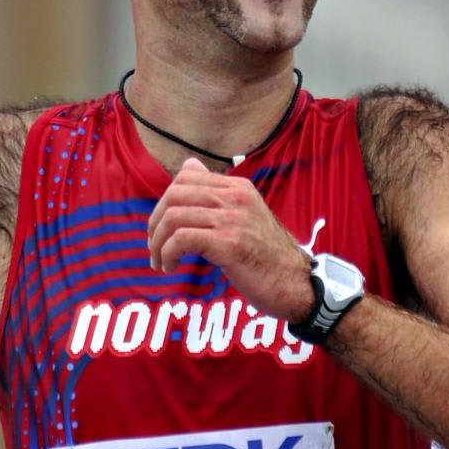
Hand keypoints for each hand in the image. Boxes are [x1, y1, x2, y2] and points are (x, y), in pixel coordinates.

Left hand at [147, 159, 314, 323]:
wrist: (294, 283)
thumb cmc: (266, 255)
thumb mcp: (243, 215)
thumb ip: (216, 193)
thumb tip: (189, 164)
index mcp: (237, 187)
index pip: (185, 178)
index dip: (164, 202)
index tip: (162, 228)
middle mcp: (235, 197)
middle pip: (174, 195)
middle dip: (155, 222)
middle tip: (154, 246)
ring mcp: (232, 219)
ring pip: (173, 217)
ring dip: (158, 243)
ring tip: (160, 262)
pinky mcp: (228, 244)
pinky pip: (181, 239)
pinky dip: (167, 253)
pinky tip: (171, 266)